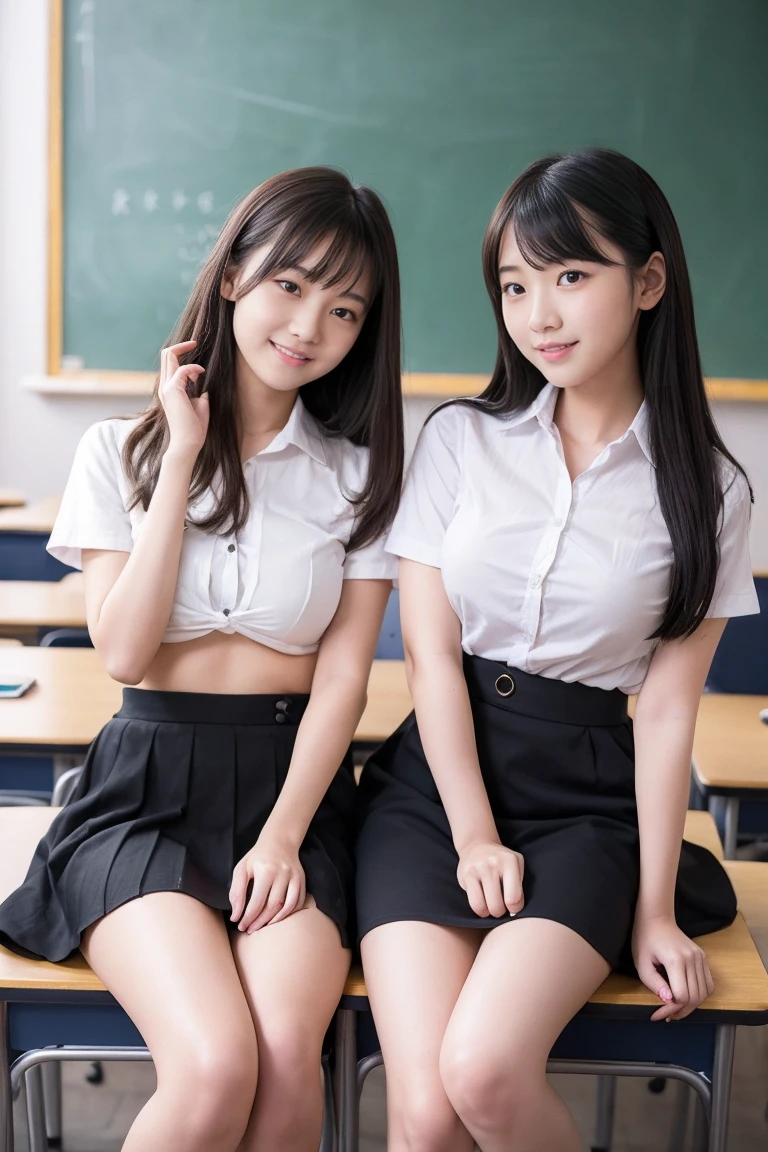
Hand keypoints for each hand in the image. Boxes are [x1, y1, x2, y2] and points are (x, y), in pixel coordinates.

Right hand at [158, 340, 208, 460]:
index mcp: (169, 389)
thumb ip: (199, 392)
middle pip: (166, 355)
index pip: (169, 363)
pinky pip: (182, 369)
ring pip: (168, 356)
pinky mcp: (173, 391)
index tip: (194, 350)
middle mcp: (165, 386)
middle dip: (182, 345)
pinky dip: (193, 368)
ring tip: (201, 365)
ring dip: (186, 353)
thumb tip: (204, 383)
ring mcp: (166, 388)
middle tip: (196, 343)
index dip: (180, 352)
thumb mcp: (200, 404)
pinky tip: (201, 373)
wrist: (188, 443)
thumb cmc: (194, 428)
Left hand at [229, 834, 305, 933]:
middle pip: (272, 906)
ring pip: (287, 906)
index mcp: (266, 870)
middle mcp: (283, 873)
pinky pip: (298, 902)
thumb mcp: (241, 869)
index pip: (257, 902)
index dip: (248, 917)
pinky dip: (289, 913)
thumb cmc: (257, 857)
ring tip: (263, 927)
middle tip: (250, 930)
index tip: (241, 925)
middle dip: (260, 922)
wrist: (279, 841)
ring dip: (275, 921)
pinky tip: (278, 918)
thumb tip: (235, 916)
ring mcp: (295, 877)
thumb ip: (237, 892)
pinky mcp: (302, 880)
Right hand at [457, 841, 524, 917]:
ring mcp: (476, 869)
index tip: (513, 906)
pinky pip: (472, 903)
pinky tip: (483, 903)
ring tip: (491, 906)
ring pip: (482, 907)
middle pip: (497, 905)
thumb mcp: (517, 866)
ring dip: (488, 913)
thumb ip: (519, 886)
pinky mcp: (464, 875)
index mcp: (510, 861)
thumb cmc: (502, 861)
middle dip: (501, 912)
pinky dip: (479, 909)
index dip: (515, 908)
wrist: (477, 845)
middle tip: (501, 906)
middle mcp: (492, 864)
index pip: (514, 897)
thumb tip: (514, 910)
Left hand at [632, 913, 714, 1020]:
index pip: (681, 996)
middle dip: (680, 1011)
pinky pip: (708, 984)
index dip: (670, 1010)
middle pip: (694, 997)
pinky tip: (686, 998)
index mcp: (676, 960)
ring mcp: (700, 957)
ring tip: (676, 1010)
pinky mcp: (703, 957)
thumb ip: (654, 984)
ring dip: (691, 1006)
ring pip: (704, 993)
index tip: (656, 1015)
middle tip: (666, 1016)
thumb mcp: (642, 963)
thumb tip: (668, 1001)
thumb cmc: (645, 939)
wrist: (657, 918)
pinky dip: (700, 995)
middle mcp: (693, 959)